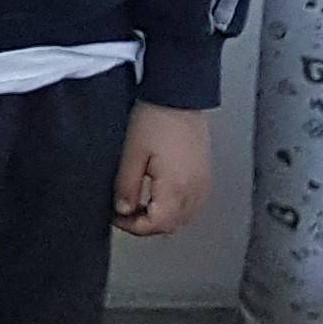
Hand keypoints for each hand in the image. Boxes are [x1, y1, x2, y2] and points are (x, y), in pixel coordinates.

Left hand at [113, 102, 209, 237]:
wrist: (179, 97)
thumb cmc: (156, 119)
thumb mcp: (132, 153)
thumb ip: (126, 186)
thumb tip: (123, 209)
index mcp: (176, 187)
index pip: (157, 225)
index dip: (134, 227)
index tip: (117, 217)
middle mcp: (195, 190)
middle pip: (172, 225)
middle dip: (147, 224)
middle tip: (126, 213)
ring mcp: (203, 183)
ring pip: (184, 217)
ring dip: (162, 217)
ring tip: (140, 204)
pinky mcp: (205, 175)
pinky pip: (193, 203)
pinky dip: (175, 208)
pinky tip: (160, 196)